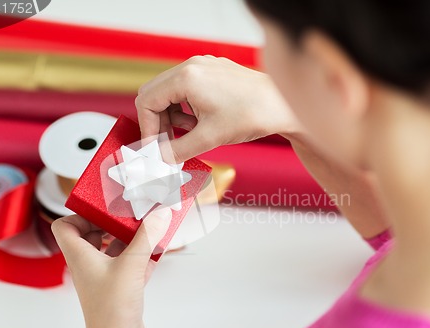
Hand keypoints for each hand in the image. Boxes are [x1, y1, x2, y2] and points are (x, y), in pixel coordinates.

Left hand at [52, 207, 171, 327]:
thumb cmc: (111, 310)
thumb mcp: (131, 264)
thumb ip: (146, 237)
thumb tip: (158, 214)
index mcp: (80, 256)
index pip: (66, 227)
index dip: (80, 215)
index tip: (104, 208)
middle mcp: (90, 265)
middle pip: (94, 234)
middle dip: (114, 223)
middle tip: (132, 213)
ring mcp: (105, 277)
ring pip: (115, 249)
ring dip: (132, 238)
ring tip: (150, 227)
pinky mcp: (121, 288)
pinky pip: (130, 264)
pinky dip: (143, 255)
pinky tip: (159, 250)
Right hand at [136, 55, 301, 161]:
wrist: (283, 106)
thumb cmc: (252, 115)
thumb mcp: (209, 138)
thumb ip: (177, 150)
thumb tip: (158, 159)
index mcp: (186, 77)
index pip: (147, 101)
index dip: (147, 128)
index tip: (155, 148)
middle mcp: (192, 66)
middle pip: (155, 94)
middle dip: (157, 122)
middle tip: (167, 144)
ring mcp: (203, 66)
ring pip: (170, 92)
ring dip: (172, 116)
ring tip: (188, 135)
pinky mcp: (213, 71)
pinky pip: (186, 89)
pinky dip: (185, 108)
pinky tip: (199, 123)